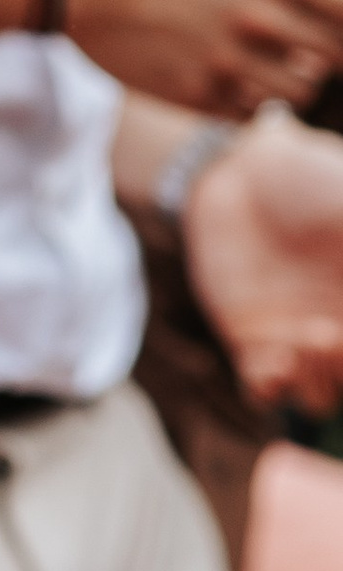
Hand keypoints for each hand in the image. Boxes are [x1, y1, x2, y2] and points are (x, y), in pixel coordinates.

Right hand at [59, 0, 342, 112]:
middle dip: (329, 42)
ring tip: (270, 53)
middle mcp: (257, 19)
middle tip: (304, 30)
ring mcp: (224, 61)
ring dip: (294, 73)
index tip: (336, 5)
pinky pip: (251, 113)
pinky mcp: (192, 93)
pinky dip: (254, 99)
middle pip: (336, 54)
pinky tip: (235, 73)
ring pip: (298, 90)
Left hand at [184, 109, 342, 410]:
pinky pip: (265, 392)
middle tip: (335, 336)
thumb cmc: (313, 179)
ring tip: (309, 339)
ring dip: (318, 383)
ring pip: (319, 398)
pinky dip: (273, 389)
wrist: (238, 173)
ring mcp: (299, 339)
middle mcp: (340, 327)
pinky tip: (274, 360)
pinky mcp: (251, 341)